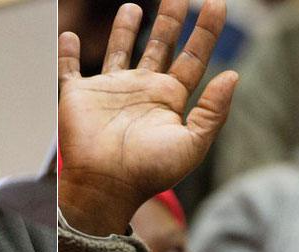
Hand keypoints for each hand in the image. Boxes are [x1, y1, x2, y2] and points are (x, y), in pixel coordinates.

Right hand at [58, 0, 238, 234]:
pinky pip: (69, 68)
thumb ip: (213, 111)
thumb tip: (232, 75)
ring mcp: (109, 91)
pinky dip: (66, 53)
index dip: (206, 32)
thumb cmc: (148, 172)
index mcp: (169, 100)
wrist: (105, 187)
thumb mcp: (192, 144)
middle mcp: (141, 90)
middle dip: (171, 21)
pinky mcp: (77, 96)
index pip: (193, 58)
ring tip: (134, 6)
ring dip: (125, 30)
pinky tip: (69, 36)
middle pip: (160, 46)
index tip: (217, 4)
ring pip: (120, 51)